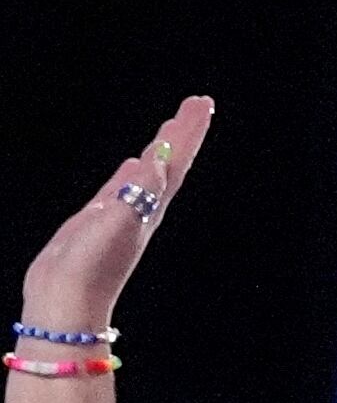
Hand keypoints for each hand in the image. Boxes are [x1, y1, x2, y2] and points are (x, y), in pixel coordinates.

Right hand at [21, 98, 213, 337]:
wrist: (66, 301)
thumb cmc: (90, 267)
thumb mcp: (116, 224)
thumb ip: (135, 192)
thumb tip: (154, 160)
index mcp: (150, 205)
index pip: (176, 160)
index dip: (189, 131)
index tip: (203, 104)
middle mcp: (142, 206)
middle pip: (169, 160)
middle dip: (183, 130)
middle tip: (199, 102)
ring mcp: (122, 212)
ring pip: (149, 169)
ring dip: (163, 146)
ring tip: (173, 124)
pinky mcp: (99, 219)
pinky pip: (123, 185)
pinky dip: (133, 170)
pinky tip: (135, 163)